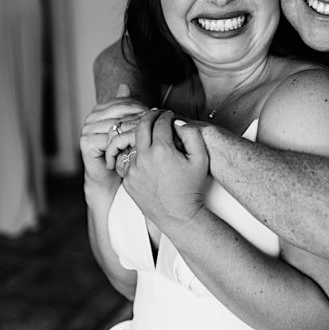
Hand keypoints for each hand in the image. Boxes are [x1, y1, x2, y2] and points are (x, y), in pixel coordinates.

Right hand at [80, 84, 149, 191]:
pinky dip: (126, 142)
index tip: (157, 114)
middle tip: (157, 124)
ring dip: (136, 130)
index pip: (123, 102)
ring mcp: (86, 130)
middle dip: (140, 118)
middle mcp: (90, 119)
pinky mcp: (86, 143)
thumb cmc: (122, 154)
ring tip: (151, 136)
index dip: (141, 108)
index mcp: (99, 110)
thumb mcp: (128, 128)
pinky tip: (139, 146)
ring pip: (117, 125)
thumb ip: (126, 107)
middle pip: (121, 113)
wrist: (111, 181)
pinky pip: (111, 139)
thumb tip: (125, 85)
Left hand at [119, 109, 209, 227]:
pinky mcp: (127, 180)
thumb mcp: (201, 159)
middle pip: (141, 126)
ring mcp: (133, 169)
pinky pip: (129, 161)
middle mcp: (143, 157)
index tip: (169, 114)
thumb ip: (192, 135)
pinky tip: (146, 156)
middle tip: (155, 114)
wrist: (178, 215)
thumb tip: (178, 121)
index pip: (160, 122)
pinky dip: (137, 155)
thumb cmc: (192, 187)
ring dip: (141, 136)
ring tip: (150, 135)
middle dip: (149, 116)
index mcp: (162, 150)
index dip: (165, 115)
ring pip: (133, 143)